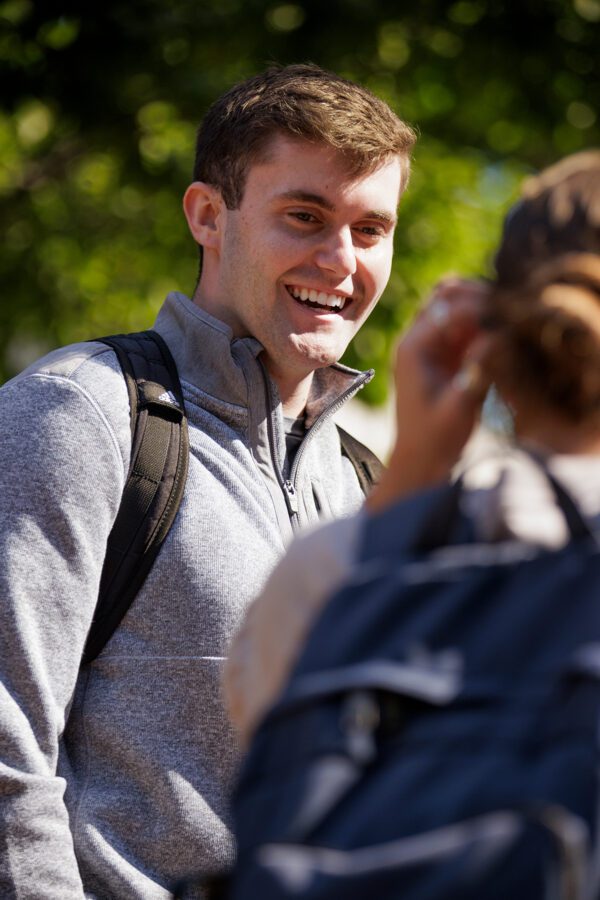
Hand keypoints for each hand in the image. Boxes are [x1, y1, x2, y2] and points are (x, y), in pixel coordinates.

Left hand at [367, 278, 492, 512]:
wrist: (421, 461)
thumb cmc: (436, 439)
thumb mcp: (460, 407)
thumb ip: (477, 372)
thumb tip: (498, 337)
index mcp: (414, 348)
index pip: (448, 306)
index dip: (480, 306)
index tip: (506, 316)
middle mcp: (418, 340)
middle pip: (447, 294)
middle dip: (479, 297)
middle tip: (508, 312)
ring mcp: (431, 345)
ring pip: (455, 304)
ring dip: (481, 308)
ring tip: (506, 322)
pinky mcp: (445, 355)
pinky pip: (464, 324)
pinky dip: (483, 323)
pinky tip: (502, 336)